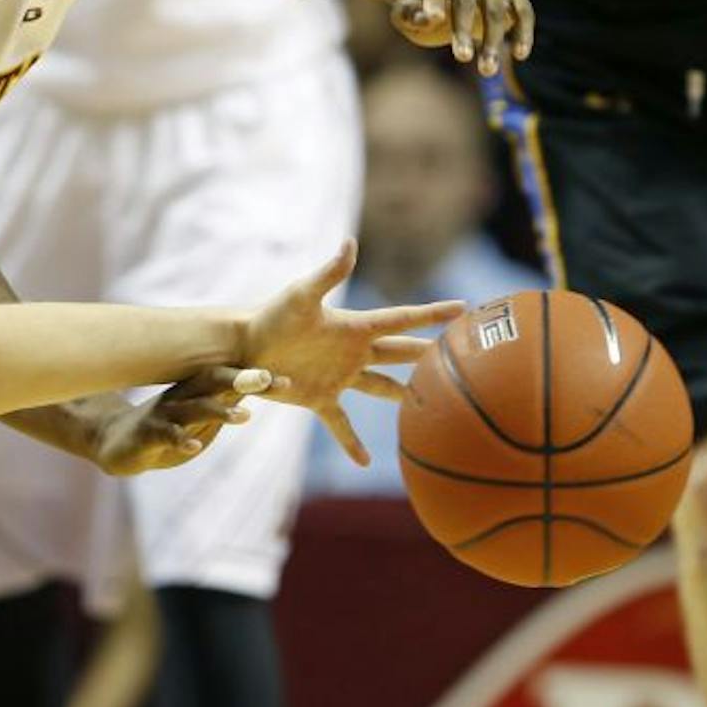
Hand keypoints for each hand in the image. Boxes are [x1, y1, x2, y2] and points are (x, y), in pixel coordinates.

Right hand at [88, 367, 265, 475]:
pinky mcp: (146, 435)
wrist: (116, 444)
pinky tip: (194, 447)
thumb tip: (262, 386)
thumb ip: (227, 403)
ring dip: (218, 411)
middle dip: (240, 380)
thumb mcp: (201, 419)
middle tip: (266, 379)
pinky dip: (180, 441)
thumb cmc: (168, 430)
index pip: (229, 379)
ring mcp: (163, 414)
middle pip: (211, 383)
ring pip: (192, 409)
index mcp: (196, 391)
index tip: (287, 382)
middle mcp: (181, 396)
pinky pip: (164, 436)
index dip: (257, 380)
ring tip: (244, 418)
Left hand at [243, 242, 464, 464]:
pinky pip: (340, 424)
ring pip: (382, 388)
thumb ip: (329, 274)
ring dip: (404, 396)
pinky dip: (351, 442)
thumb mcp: (301, 295)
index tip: (464, 309)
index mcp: (355, 327)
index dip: (433, 314)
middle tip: (464, 362)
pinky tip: (364, 462)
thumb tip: (351, 243)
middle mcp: (354, 352)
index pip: (402, 319)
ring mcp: (339, 377)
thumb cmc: (271, 316)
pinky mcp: (319, 398)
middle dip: (431, 356)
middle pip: (401, 354)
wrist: (242, 345)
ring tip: (430, 409)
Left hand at [390, 0, 533, 77]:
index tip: (433, 19)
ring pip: (496, 9)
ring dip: (493, 39)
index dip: (434, 0)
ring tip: (487, 71)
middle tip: (462, 59)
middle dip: (465, 28)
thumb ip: (406, 13)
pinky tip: (520, 55)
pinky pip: (523, 11)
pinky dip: (523, 31)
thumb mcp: (406, 9)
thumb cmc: (425, 5)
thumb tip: (424, 18)